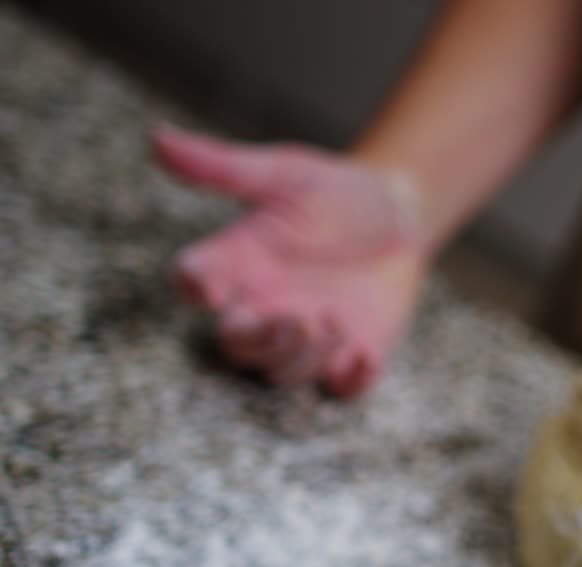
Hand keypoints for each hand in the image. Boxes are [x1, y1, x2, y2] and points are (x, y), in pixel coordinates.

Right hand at [153, 126, 433, 396]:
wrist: (400, 214)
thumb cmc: (334, 191)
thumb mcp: (286, 172)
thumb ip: (227, 167)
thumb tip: (157, 138)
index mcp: (240, 262)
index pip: (194, 283)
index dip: (194, 288)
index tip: (208, 286)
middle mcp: (264, 306)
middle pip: (236, 346)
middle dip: (260, 341)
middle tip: (295, 319)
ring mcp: (307, 335)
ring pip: (284, 371)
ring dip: (304, 356)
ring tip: (333, 319)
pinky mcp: (351, 352)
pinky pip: (342, 388)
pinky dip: (350, 381)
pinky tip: (363, 356)